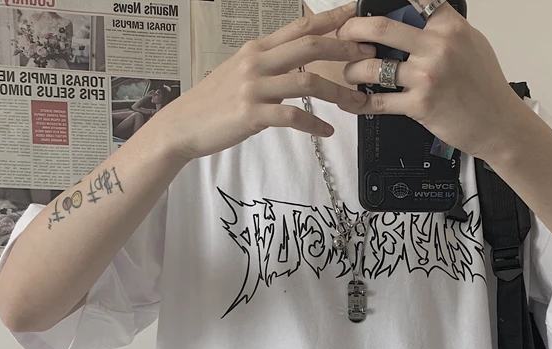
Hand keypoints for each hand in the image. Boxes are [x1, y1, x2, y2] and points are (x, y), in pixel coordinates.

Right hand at [152, 1, 373, 160]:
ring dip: (337, 92)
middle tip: (368, 58)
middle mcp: (257, 61)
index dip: (331, 18)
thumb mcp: (242, 72)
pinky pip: (292, 117)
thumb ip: (270, 64)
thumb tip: (298, 62)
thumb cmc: (215, 102)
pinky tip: (327, 131)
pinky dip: (314, 124)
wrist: (183, 125)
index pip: (300, 26)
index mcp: (257, 48)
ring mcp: (254, 87)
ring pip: (307, 82)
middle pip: (310, 46)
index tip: (356, 14)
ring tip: (356, 102)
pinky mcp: (252, 115)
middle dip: (344, 49)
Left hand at [338, 4, 520, 159]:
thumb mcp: (471, 44)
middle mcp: (437, 47)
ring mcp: (427, 77)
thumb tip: (417, 17)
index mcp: (449, 26)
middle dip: (353, 29)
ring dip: (353, 69)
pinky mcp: (420, 106)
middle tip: (343, 34)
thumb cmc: (486, 87)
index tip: (365, 8)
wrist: (499, 124)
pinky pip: (380, 103)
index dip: (381, 3)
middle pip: (381, 27)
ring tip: (350, 72)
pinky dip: (360, 103)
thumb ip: (444, 29)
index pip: (410, 0)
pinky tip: (352, 100)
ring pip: (375, 67)